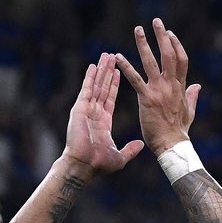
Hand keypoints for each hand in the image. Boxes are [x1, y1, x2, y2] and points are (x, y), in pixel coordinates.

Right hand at [62, 54, 143, 175]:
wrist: (83, 166)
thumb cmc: (99, 164)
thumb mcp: (119, 156)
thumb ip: (130, 149)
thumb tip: (141, 145)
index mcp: (103, 122)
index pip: (110, 98)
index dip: (114, 85)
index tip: (118, 71)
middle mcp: (94, 113)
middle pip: (102, 88)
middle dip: (108, 72)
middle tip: (112, 56)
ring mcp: (86, 109)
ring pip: (96, 85)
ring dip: (101, 70)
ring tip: (106, 56)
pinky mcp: (80, 109)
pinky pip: (87, 90)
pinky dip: (90, 77)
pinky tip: (94, 66)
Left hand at [116, 19, 199, 155]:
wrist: (172, 145)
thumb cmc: (179, 131)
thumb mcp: (190, 112)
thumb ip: (192, 96)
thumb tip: (198, 86)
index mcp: (180, 88)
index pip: (181, 60)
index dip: (176, 45)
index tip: (170, 33)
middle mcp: (171, 86)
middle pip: (169, 55)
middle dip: (162, 37)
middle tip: (156, 21)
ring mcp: (159, 91)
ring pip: (152, 62)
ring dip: (144, 44)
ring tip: (138, 29)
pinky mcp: (147, 99)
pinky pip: (135, 79)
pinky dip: (126, 66)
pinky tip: (118, 56)